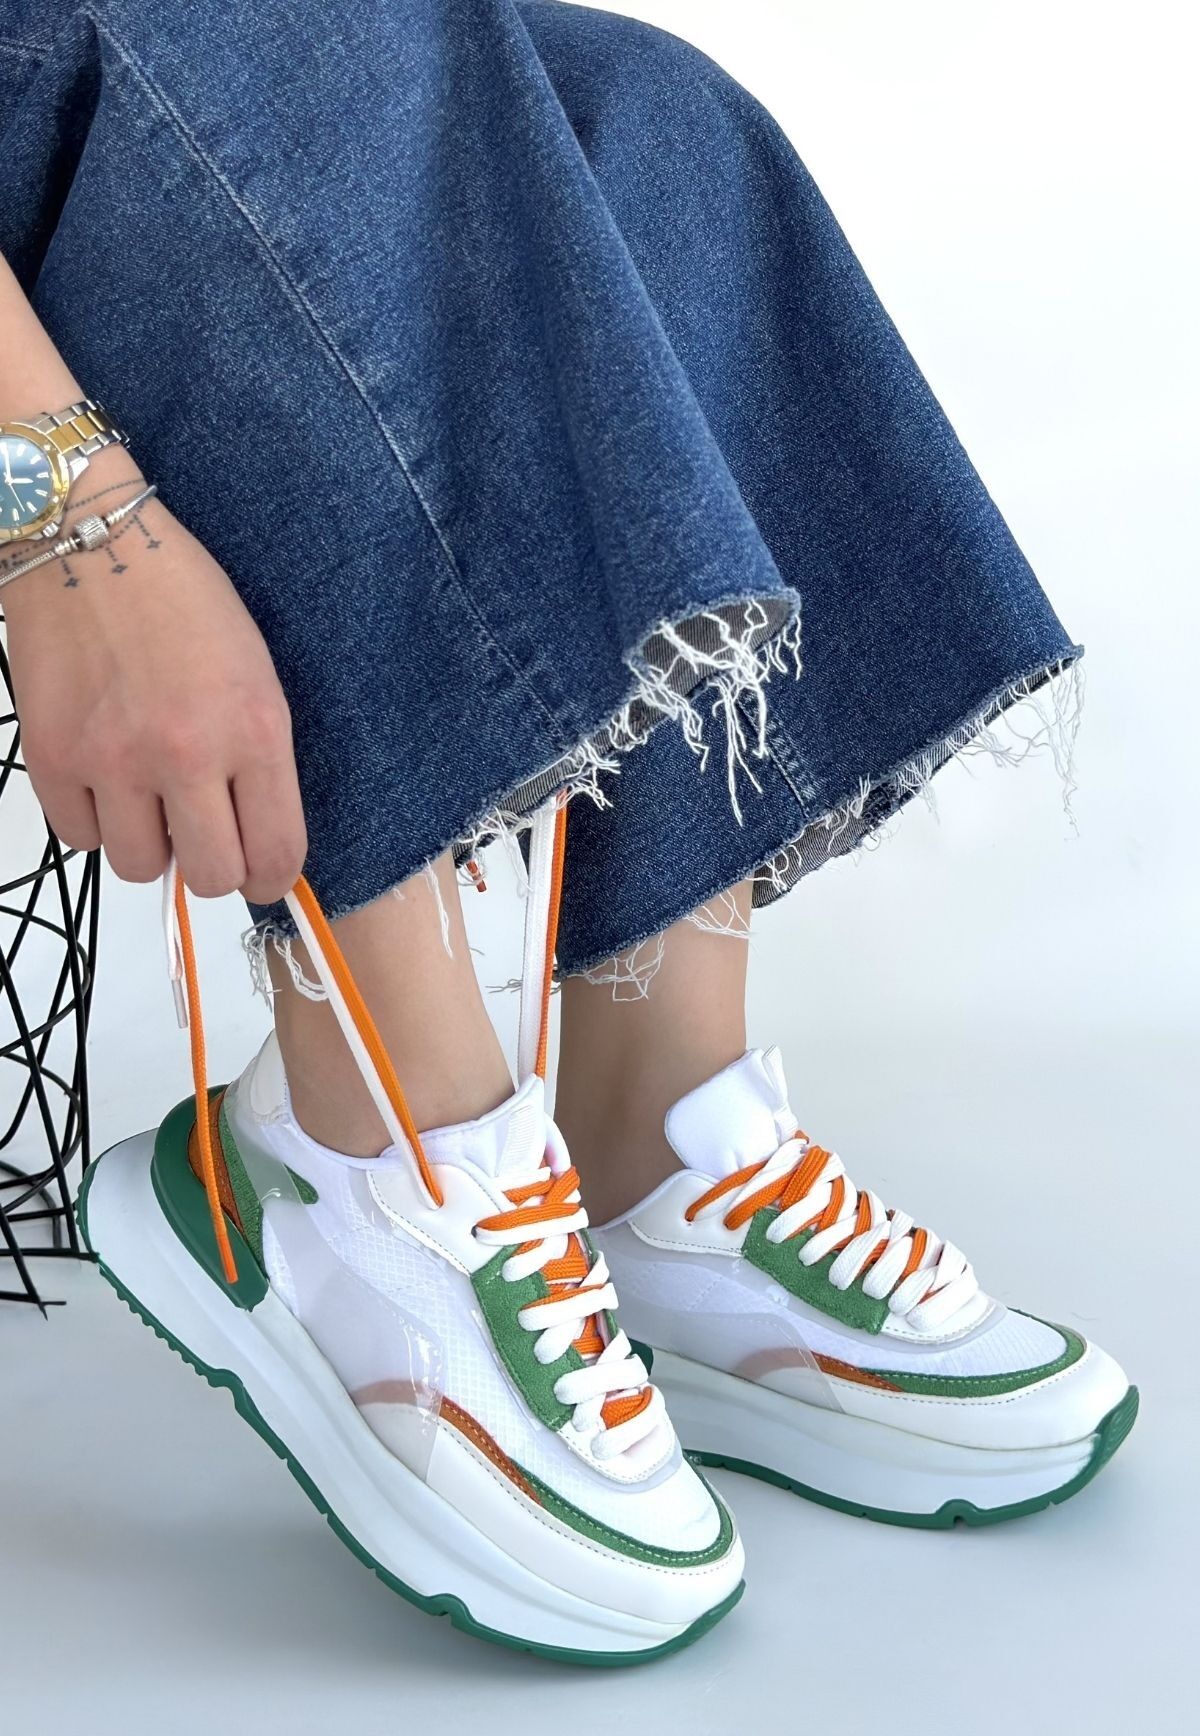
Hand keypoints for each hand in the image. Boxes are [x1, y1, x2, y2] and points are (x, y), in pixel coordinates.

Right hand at [3, 451, 306, 902]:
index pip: (276, 852)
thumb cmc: (181, 600)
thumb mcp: (255, 674)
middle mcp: (186, 753)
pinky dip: (94, 821)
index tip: (263, 876)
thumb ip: (259, 760)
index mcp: (254, 729)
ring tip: (150, 798)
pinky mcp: (52, 758)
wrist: (88, 544)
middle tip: (206, 837)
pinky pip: (79, 837)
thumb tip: (255, 841)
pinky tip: (106, 779)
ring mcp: (114, 760)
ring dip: (150, 844)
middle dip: (214, 868)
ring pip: (139, 867)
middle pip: (211, 878)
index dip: (273, 879)